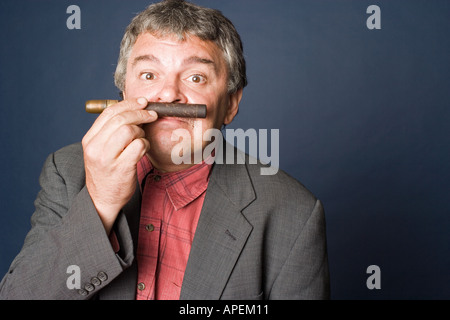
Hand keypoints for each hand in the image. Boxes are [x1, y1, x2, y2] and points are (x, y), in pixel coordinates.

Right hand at [82, 97, 156, 233]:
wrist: (102, 199)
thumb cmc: (107, 172)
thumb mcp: (101, 150)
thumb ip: (111, 132)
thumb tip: (133, 110)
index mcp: (89, 140)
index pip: (109, 113)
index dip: (128, 104)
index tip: (142, 102)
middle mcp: (95, 148)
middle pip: (120, 119)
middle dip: (140, 113)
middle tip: (152, 114)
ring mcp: (108, 159)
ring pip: (130, 130)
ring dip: (142, 131)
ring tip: (142, 139)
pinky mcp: (122, 168)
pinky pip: (139, 146)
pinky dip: (145, 144)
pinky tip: (144, 149)